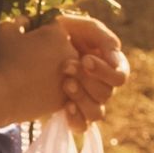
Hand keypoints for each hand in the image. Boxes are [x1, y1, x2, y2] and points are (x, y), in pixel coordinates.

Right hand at [0, 18, 77, 122]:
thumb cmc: (1, 59)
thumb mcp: (6, 29)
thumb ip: (20, 21)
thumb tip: (27, 22)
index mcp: (58, 33)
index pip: (53, 26)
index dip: (39, 31)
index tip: (26, 39)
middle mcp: (70, 53)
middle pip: (62, 47)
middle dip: (49, 50)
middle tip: (28, 59)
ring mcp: (70, 78)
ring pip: (63, 69)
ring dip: (51, 70)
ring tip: (30, 77)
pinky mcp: (64, 99)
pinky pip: (60, 89)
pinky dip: (50, 89)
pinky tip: (33, 91)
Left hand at [57, 13, 129, 128]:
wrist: (33, 51)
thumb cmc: (59, 34)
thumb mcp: (78, 26)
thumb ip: (99, 34)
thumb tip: (115, 53)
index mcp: (109, 64)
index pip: (120, 77)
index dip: (104, 71)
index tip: (84, 59)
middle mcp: (103, 85)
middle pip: (107, 94)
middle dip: (86, 79)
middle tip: (66, 66)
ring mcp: (90, 102)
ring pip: (97, 113)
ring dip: (81, 97)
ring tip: (65, 83)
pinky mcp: (75, 114)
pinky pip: (83, 127)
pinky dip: (75, 117)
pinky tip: (65, 105)